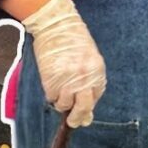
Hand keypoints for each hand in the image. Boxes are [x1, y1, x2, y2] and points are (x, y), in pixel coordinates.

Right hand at [22, 0, 106, 127]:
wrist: (58, 26)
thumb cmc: (74, 42)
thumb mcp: (89, 60)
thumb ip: (90, 83)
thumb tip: (87, 115)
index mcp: (97, 72)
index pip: (95, 98)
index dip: (87, 106)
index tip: (83, 112)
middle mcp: (85, 77)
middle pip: (83, 108)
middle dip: (77, 118)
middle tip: (72, 122)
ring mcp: (68, 79)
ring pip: (64, 104)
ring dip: (61, 102)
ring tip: (59, 89)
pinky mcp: (51, 79)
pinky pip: (51, 98)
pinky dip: (50, 95)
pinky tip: (51, 84)